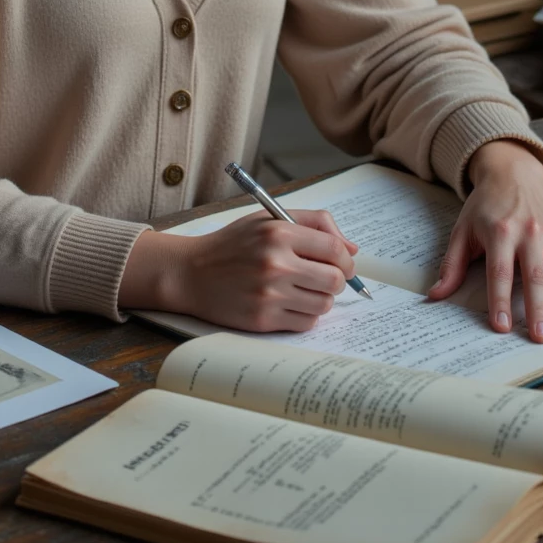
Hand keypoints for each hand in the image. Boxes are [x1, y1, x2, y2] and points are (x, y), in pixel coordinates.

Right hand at [119, 209, 357, 332]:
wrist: (191, 272)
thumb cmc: (232, 244)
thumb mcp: (268, 219)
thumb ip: (313, 223)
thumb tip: (351, 248)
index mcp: (278, 232)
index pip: (334, 250)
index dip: (346, 259)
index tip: (344, 263)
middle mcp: (275, 263)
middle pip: (335, 280)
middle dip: (337, 280)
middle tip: (325, 278)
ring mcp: (269, 294)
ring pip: (324, 304)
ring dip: (320, 299)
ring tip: (303, 290)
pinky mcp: (263, 319)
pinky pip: (305, 323)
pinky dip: (304, 315)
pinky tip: (288, 303)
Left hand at [428, 140, 542, 341]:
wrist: (512, 174)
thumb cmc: (484, 206)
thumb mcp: (462, 230)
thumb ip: (452, 264)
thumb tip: (436, 295)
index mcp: (500, 232)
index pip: (500, 272)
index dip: (500, 300)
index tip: (501, 326)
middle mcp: (529, 234)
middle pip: (535, 276)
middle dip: (537, 309)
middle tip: (539, 338)